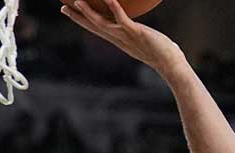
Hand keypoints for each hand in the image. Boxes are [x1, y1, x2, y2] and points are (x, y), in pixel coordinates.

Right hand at [60, 0, 184, 74]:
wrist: (171, 65)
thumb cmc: (162, 53)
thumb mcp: (145, 40)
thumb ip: (138, 32)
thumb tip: (140, 28)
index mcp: (119, 40)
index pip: (97, 29)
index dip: (82, 20)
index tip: (69, 11)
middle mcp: (119, 39)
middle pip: (94, 27)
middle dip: (78, 17)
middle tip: (63, 7)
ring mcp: (127, 37)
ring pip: (103, 24)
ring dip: (90, 13)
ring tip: (78, 1)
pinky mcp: (137, 33)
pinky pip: (123, 19)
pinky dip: (116, 9)